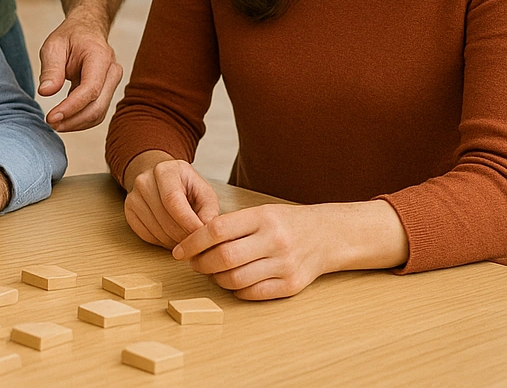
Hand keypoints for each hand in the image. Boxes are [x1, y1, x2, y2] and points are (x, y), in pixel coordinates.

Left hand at [38, 9, 121, 130]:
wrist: (86, 30)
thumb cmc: (70, 37)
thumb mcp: (54, 46)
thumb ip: (51, 69)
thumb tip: (45, 92)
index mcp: (100, 57)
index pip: (90, 89)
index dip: (71, 107)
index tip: (51, 117)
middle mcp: (112, 71)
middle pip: (97, 106)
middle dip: (73, 120)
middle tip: (50, 123)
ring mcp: (112, 83)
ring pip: (98, 113)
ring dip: (76, 124)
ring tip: (54, 123)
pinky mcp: (107, 92)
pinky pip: (96, 112)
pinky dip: (80, 120)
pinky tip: (63, 119)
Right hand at [122, 153, 220, 248]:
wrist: (159, 179)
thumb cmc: (184, 185)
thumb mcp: (203, 191)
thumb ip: (209, 210)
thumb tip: (207, 230)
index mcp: (165, 170)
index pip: (173, 200)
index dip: (188, 222)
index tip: (202, 236)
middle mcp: (144, 181)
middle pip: (164, 217)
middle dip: (183, 236)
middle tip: (197, 244)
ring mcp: (133, 196)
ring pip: (155, 229)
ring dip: (174, 242)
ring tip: (187, 241)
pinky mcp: (129, 212)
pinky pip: (146, 234)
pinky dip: (162, 242)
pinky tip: (172, 238)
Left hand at [175, 200, 409, 299]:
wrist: (327, 236)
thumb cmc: (285, 223)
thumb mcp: (260, 213)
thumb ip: (231, 225)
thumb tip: (192, 243)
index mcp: (262, 217)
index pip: (216, 230)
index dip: (192, 242)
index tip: (179, 250)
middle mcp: (274, 240)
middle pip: (223, 257)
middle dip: (200, 264)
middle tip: (193, 264)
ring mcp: (284, 264)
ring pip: (235, 279)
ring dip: (216, 279)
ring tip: (213, 272)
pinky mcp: (291, 285)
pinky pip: (252, 294)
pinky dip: (236, 290)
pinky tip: (233, 281)